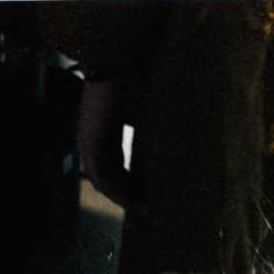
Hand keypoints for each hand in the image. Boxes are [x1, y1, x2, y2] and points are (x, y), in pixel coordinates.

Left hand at [77, 71, 142, 210]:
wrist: (121, 61)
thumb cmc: (139, 79)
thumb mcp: (151, 116)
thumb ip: (156, 136)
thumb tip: (183, 158)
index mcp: (114, 127)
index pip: (123, 162)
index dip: (138, 181)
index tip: (156, 197)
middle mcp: (100, 136)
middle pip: (114, 174)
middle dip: (132, 195)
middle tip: (151, 212)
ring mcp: (92, 139)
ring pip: (106, 179)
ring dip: (124, 197)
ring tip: (144, 211)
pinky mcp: (89, 141)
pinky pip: (99, 175)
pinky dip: (114, 190)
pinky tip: (131, 201)